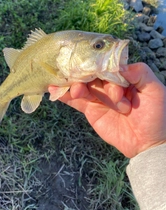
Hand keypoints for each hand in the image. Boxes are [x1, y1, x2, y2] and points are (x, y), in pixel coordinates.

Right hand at [48, 63, 165, 157]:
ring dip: (75, 84)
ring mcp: (98, 97)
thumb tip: (119, 66)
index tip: (97, 68)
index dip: (101, 65)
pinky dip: (64, 95)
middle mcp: (109, 84)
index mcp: (124, 76)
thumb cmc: (156, 115)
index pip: (108, 65)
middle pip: (92, 73)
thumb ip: (141, 73)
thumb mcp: (155, 90)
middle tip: (83, 81)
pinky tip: (54, 89)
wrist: (148, 144)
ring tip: (76, 89)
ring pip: (82, 85)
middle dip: (86, 75)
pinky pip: (76, 101)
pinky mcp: (90, 110)